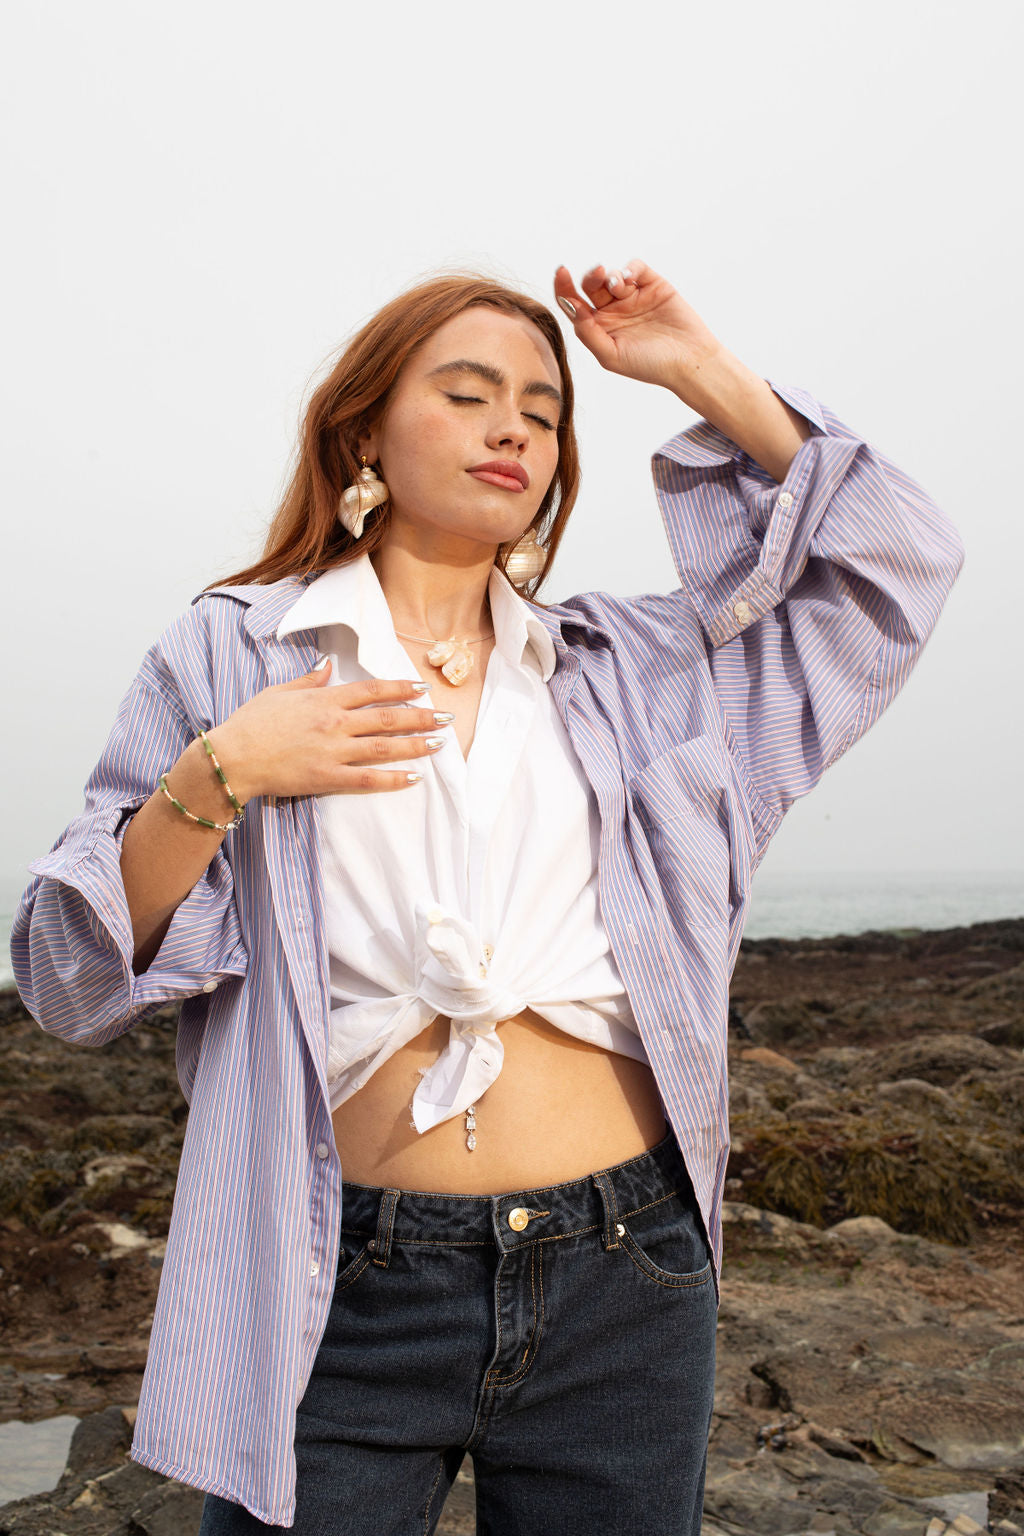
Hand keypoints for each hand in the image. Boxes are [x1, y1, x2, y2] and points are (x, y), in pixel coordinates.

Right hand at [206, 665, 449, 800]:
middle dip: (421, 717)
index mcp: (325, 700)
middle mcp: (336, 724)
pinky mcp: (328, 778)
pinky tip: (414, 777)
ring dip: (415, 745)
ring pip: (385, 748)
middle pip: (387, 718)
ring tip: (438, 744)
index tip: (422, 688)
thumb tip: (329, 664)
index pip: (372, 690)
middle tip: (446, 719)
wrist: (233, 758)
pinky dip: (393, 779)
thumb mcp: (280, 692)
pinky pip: (368, 779)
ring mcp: (334, 752)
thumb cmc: (251, 723)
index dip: (401, 688)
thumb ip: (310, 679)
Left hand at [553, 259, 721, 393]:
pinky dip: (630, 268)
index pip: (574, 304)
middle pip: (590, 286)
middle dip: (590, 278)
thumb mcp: (610, 355)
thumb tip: (570, 304)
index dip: (564, 287)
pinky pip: (635, 268)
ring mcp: (633, 297)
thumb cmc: (649, 365)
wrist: (689, 361)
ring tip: (619, 287)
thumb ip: (587, 332)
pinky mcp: (653, 285)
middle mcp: (613, 311)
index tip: (561, 273)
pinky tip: (631, 278)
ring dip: (610, 276)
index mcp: (599, 328)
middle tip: (597, 275)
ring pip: (611, 276)